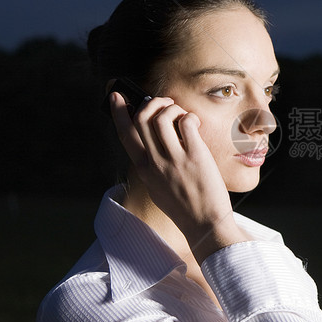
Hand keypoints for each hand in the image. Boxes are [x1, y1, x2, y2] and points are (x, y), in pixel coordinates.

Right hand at [110, 92, 243, 256]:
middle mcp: (155, 163)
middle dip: (152, 102)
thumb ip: (152, 166)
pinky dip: (190, 117)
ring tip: (182, 116)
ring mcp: (174, 159)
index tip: (116, 96)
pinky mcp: (195, 156)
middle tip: (165, 104)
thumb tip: (154, 140)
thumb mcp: (158, 188)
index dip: (118, 112)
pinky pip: (186, 123)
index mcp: (144, 170)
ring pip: (162, 117)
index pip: (125, 135)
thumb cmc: (185, 207)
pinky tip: (195, 124)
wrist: (205, 225)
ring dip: (172, 107)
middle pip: (141, 119)